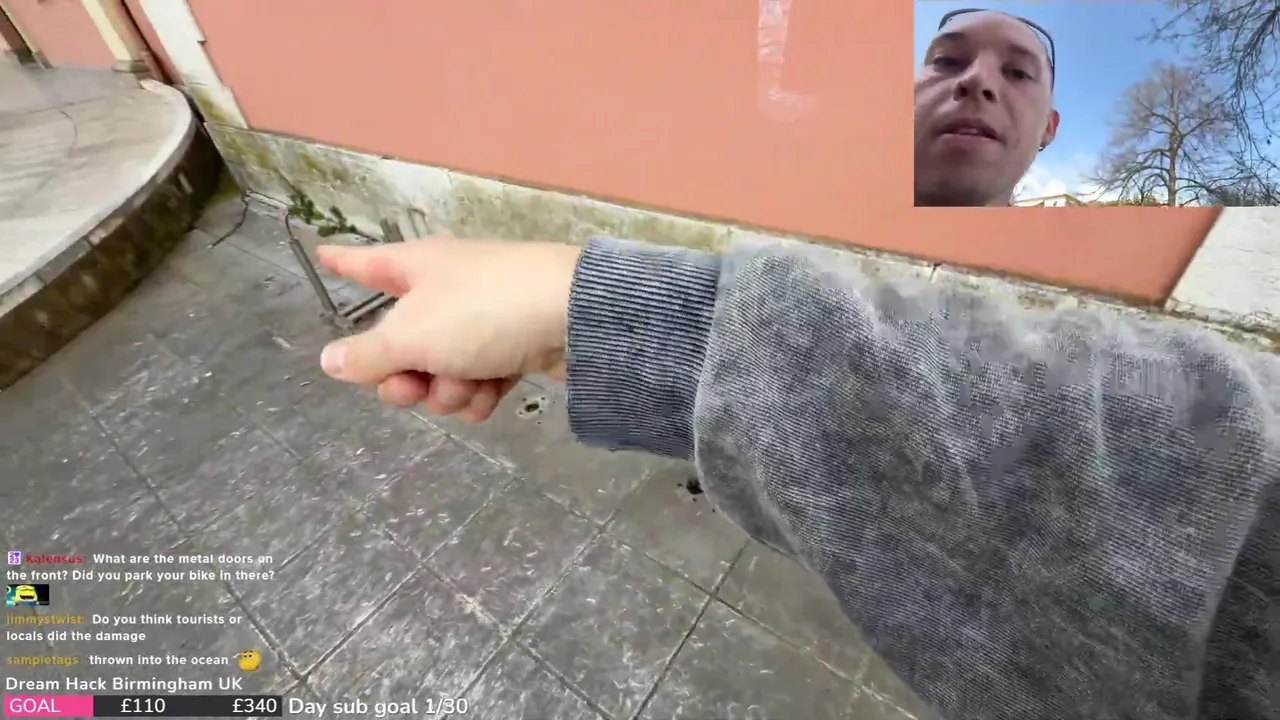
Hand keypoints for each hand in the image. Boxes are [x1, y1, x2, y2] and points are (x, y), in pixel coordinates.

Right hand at [315, 238, 581, 421]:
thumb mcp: (411, 336)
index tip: (322, 253)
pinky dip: (480, 393)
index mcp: (416, 268)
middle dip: (403, 375)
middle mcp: (447, 289)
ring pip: (439, 370)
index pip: (367, 264)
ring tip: (468, 384)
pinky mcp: (516, 347)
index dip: (342, 262)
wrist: (574, 317)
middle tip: (413, 385)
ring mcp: (483, 319)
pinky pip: (479, 381)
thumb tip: (329, 361)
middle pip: (401, 342)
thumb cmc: (483, 312)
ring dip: (447, 389)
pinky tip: (489, 397)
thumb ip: (368, 354)